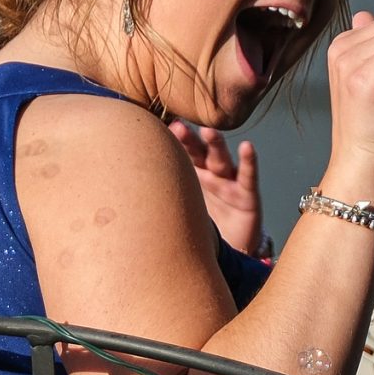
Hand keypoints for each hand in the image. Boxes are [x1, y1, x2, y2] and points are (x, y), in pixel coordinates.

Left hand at [167, 121, 263, 255]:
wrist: (233, 248)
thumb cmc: (203, 224)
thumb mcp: (184, 209)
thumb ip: (167, 194)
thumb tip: (125, 190)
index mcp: (192, 175)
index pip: (180, 155)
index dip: (171, 143)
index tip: (156, 127)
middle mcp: (210, 174)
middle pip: (198, 153)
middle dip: (189, 139)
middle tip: (177, 126)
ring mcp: (230, 182)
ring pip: (220, 160)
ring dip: (215, 144)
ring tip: (208, 131)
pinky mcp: (248, 195)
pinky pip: (248, 176)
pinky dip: (248, 161)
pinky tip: (247, 147)